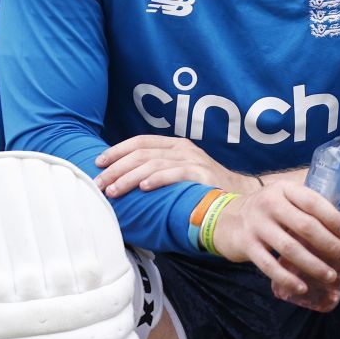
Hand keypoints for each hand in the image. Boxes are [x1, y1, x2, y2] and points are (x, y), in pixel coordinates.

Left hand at [96, 135, 257, 198]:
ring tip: (113, 190)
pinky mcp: (203, 175)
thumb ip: (158, 171)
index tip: (98, 162)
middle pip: (141, 153)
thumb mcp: (180, 173)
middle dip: (115, 168)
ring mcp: (194, 161)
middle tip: (99, 182)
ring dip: (129, 177)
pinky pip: (176, 174)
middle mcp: (183, 149)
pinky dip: (157, 179)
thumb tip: (123, 180)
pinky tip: (143, 188)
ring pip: (153, 164)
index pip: (140, 141)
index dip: (116, 151)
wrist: (241, 197)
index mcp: (175, 145)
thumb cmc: (204, 189)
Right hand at [207, 181, 339, 310]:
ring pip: (290, 248)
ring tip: (330, 275)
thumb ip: (305, 204)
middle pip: (305, 226)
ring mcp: (256, 225)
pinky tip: (301, 287)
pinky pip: (269, 265)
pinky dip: (287, 278)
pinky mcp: (246, 245)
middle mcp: (268, 204)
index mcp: (283, 189)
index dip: (332, 217)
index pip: (312, 201)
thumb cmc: (266, 210)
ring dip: (313, 264)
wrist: (226, 219)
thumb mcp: (283, 197)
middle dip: (329, 244)